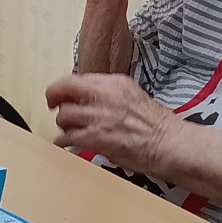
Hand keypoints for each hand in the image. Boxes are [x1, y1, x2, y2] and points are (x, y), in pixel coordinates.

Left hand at [46, 74, 179, 173]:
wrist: (166, 142)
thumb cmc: (155, 123)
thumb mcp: (131, 93)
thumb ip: (108, 92)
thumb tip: (88, 95)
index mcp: (113, 83)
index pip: (75, 78)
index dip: (60, 87)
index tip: (57, 94)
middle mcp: (103, 96)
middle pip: (64, 92)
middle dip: (55, 101)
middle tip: (55, 108)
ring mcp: (97, 117)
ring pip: (64, 116)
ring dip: (63, 124)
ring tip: (68, 129)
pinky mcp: (95, 138)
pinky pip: (67, 138)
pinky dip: (63, 141)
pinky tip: (67, 143)